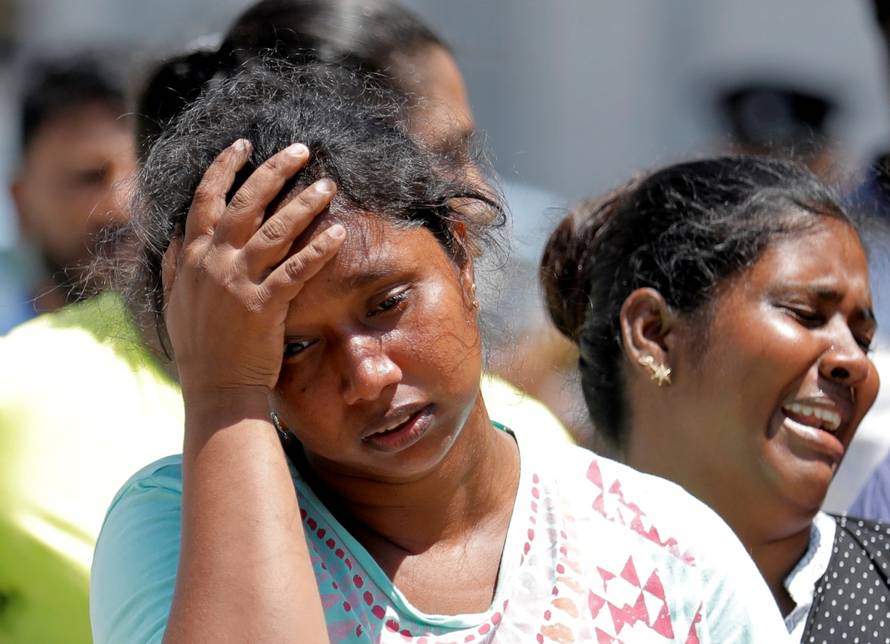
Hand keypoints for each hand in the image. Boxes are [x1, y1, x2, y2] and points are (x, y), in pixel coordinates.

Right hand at [161, 139, 344, 399]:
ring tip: (328, 185)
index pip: (205, 199)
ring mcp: (239, 283)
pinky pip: (297, 270)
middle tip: (301, 149)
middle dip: (274, 170)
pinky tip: (339, 233)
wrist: (215, 390)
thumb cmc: (199, 346)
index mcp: (192, 257)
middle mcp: (214, 263)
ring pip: (275, 230)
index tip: (244, 145)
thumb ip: (178, 265)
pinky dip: (319, 250)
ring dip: (304, 203)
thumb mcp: (176, 301)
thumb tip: (179, 237)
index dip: (224, 167)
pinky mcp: (264, 306)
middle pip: (246, 203)